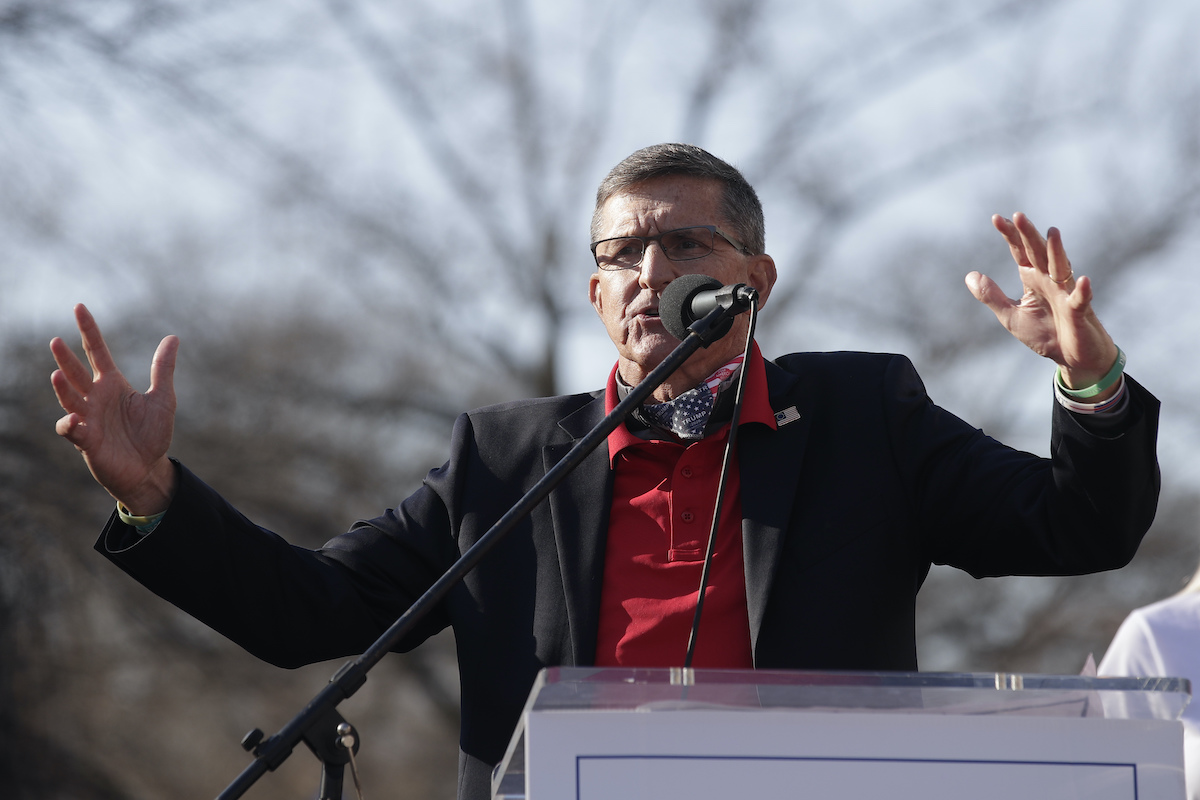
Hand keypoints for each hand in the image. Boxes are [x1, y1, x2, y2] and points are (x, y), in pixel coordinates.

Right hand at [50, 304, 178, 514]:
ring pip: (69, 398)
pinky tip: (74, 418)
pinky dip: (70, 424)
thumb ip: (164, 368)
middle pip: (77, 373)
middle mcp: (96, 398)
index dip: (88, 330)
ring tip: (57, 374)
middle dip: (66, 358)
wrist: (148, 468)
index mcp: (113, 384)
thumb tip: (173, 337)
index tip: (79, 307)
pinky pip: (72, 430)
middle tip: (56, 340)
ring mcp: (88, 418)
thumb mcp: (163, 398)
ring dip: (62, 388)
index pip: (98, 352)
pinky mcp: (87, 441)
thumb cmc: (152, 433)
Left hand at [965, 213, 1119, 397]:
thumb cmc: (1045, 334)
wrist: (1072, 358)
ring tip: (1052, 232)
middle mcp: (1050, 280)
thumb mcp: (1011, 316)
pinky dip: (1082, 291)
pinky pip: (1080, 300)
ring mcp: (1066, 293)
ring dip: (1057, 251)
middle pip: (1038, 253)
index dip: (1010, 236)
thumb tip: (970, 275)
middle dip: (1029, 235)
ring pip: (1061, 268)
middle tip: (1018, 215)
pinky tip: (1084, 281)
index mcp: (1032, 279)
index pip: (1020, 252)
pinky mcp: (1079, 312)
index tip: (996, 218)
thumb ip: (991, 296)